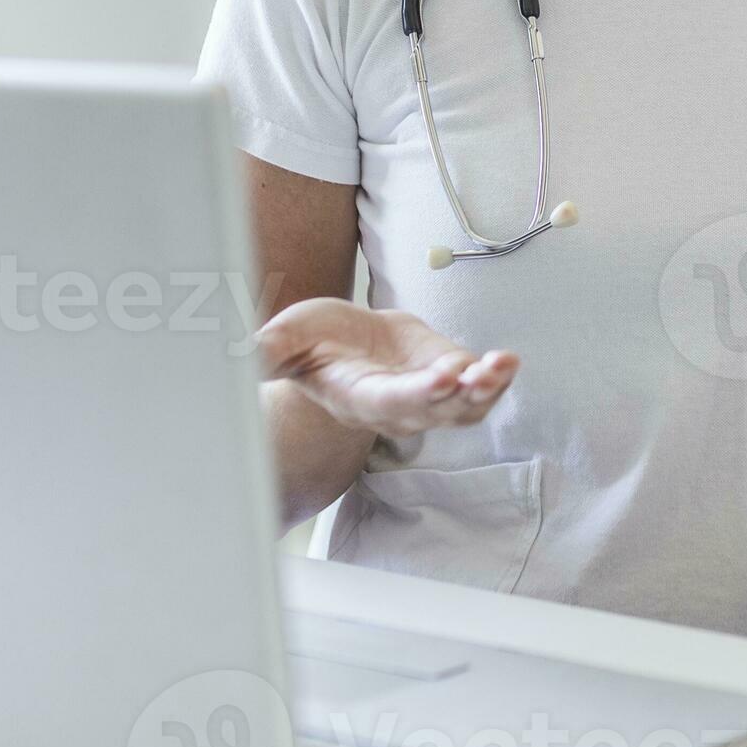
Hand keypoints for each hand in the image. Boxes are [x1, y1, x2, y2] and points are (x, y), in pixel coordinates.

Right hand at [256, 298, 517, 439]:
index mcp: (359, 397)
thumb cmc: (313, 342)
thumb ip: (271, 348)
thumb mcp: (288, 337)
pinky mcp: (451, 377)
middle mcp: (398, 404)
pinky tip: (508, 360)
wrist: (344, 343)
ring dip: (487, 389)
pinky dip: (496, 377)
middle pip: (434, 409)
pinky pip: (478, 388)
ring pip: (464, 407)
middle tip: (479, 372)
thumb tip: (238, 349)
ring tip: (503, 364)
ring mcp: (429, 394)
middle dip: (459, 394)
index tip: (442, 378)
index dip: (417, 393)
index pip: (390, 402)